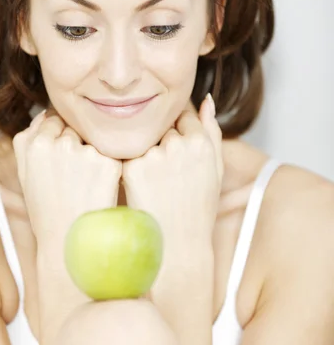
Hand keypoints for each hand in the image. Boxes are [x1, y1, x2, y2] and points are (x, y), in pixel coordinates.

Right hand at [12, 108, 122, 265]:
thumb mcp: (26, 174)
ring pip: (94, 142)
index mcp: (35, 144)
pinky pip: (112, 157)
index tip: (64, 157)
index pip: (54, 120)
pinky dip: (110, 170)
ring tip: (86, 186)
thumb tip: (45, 113)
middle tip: (76, 176)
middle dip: (78, 145)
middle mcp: (59, 144)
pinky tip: (100, 190)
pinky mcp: (109, 164)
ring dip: (95, 156)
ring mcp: (85, 153)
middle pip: (75, 129)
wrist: (69, 245)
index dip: (61, 138)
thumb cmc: (47, 211)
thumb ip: (29, 141)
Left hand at [121, 95, 222, 283]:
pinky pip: (127, 155)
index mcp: (201, 142)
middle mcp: (177, 144)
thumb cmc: (198, 208)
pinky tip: (140, 187)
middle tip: (164, 172)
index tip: (176, 151)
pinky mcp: (131, 168)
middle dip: (161, 141)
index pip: (183, 117)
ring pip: (143, 139)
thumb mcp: (215, 169)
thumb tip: (206, 98)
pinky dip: (130, 166)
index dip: (178, 133)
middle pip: (162, 127)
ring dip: (144, 152)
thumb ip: (212, 131)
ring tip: (154, 182)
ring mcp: (153, 156)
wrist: (176, 246)